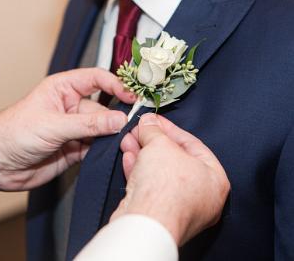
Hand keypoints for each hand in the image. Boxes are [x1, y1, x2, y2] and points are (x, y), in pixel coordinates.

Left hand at [0, 68, 135, 190]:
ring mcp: (75, 128)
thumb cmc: (13, 133)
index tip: (131, 96)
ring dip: (113, 135)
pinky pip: (97, 146)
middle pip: (104, 108)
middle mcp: (72, 107)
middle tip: (131, 125)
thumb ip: (88, 124)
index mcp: (64, 89)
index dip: (116, 85)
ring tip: (125, 140)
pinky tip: (113, 151)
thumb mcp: (53, 124)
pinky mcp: (76, 148)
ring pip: (103, 129)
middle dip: (117, 117)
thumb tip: (118, 120)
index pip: (96, 79)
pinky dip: (106, 149)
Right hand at [112, 114, 229, 245]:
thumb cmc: (165, 186)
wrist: (145, 224)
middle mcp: (200, 196)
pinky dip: (139, 170)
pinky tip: (128, 157)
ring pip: (159, 172)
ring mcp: (179, 207)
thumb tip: (148, 122)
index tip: (155, 120)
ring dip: (142, 154)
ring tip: (129, 139)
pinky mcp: (159, 214)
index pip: (192, 144)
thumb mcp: (160, 145)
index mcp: (214, 179)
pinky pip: (150, 186)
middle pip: (174, 159)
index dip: (170, 128)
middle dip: (152, 141)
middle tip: (140, 129)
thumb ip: (154, 130)